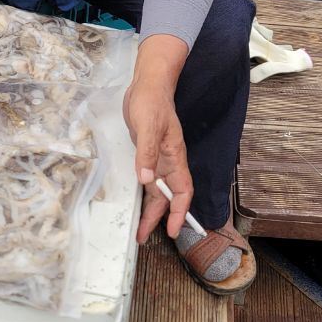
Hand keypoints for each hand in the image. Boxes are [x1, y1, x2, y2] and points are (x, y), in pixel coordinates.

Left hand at [124, 80, 192, 242]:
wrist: (147, 85)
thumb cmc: (152, 102)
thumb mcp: (148, 127)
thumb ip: (147, 153)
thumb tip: (147, 180)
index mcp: (175, 157)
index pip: (183, 191)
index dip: (180, 212)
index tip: (173, 230)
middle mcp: (169, 161)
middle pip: (168, 196)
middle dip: (159, 218)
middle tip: (145, 236)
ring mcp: (158, 158)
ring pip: (158, 190)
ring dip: (150, 209)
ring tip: (140, 228)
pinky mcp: (147, 153)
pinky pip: (149, 179)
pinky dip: (145, 192)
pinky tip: (138, 202)